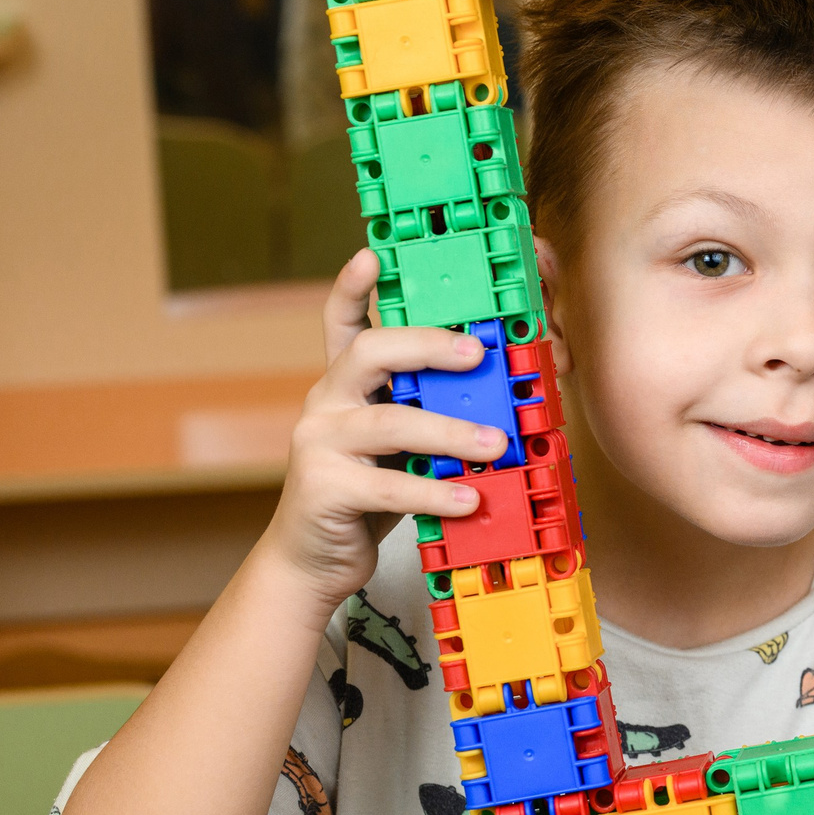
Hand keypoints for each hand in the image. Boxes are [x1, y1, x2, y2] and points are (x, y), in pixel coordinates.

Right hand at [258, 251, 514, 614]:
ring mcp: (319, 444)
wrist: (314, 559)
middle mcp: (326, 402)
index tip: (372, 255)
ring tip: (497, 444)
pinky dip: (434, 492)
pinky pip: (388, 486)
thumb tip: (499, 396)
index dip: (351, 288)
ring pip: (388, 423)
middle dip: (426, 345)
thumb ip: (427, 412)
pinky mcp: (323, 489)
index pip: (341, 324)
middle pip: (369, 354)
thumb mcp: (398, 443)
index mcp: (345, 385)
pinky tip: (468, 497)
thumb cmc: (369, 492)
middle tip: (477, 352)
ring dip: (450, 431)